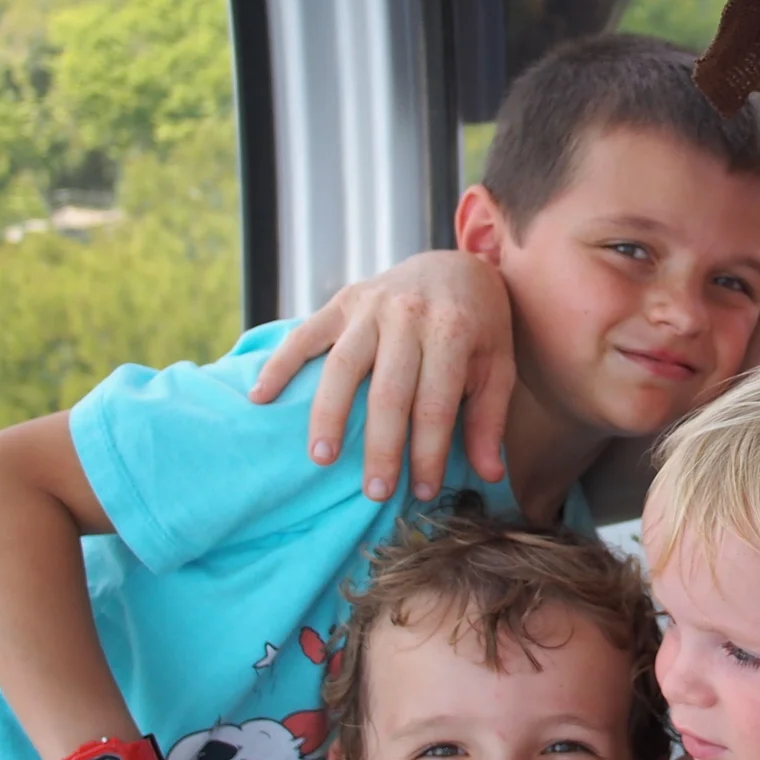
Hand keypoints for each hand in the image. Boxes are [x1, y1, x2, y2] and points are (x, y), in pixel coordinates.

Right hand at [246, 251, 516, 500]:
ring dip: (328, 414)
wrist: (456, 266)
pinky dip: (280, 364)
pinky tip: (261, 397)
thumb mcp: (498, 367)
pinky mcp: (342, 301)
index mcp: (451, 332)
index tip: (424, 491)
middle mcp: (408, 315)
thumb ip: (489, 420)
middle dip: (381, 447)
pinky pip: (305, 334)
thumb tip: (489, 475)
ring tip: (321, 459)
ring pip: (342, 366)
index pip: (434, 405)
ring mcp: (370, 306)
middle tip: (375, 493)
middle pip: (388, 392)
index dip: (428, 453)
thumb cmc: (479, 327)